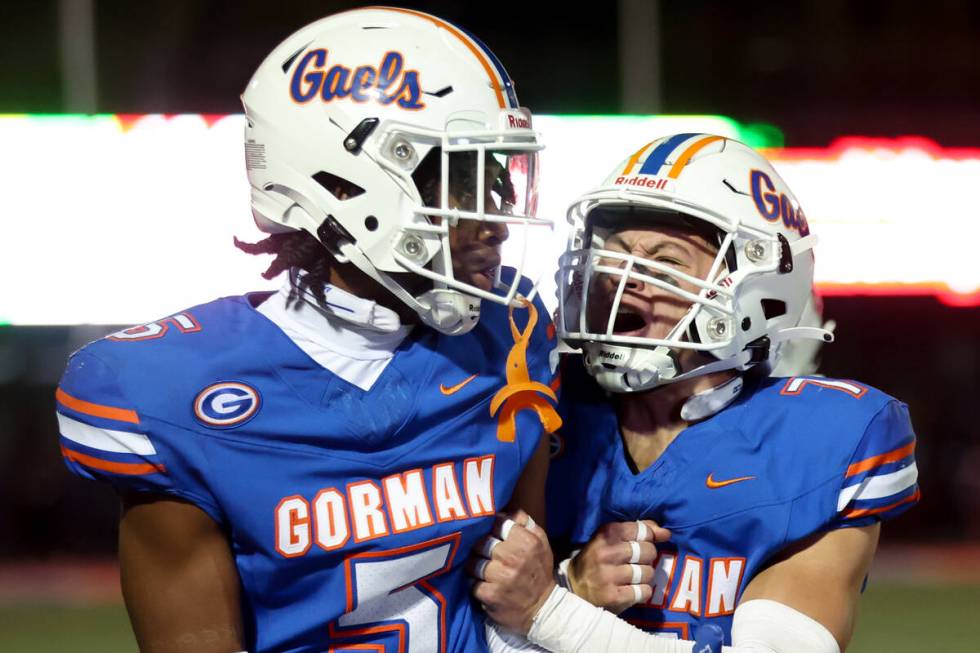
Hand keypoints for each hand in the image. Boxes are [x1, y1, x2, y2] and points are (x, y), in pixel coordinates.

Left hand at [470, 511, 554, 634]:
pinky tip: (481, 584)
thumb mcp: (540, 544)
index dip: (490, 528)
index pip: (496, 523)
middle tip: (482, 552)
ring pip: (473, 561)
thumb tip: (507, 511)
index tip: (489, 534)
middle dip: (480, 547)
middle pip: (482, 541)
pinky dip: (474, 583)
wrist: (542, 609)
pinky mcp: (490, 594)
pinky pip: (471, 581)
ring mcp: (501, 576)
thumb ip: (525, 523)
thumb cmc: (538, 572)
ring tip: (481, 568)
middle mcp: (513, 557)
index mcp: (527, 541)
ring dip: (475, 565)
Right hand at [567, 519, 670, 613]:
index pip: (642, 530)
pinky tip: (630, 590)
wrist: (573, 587)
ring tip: (631, 577)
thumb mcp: (610, 539)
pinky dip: (642, 592)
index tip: (646, 542)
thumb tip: (666, 532)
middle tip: (635, 562)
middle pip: (648, 551)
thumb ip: (637, 531)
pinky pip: (644, 592)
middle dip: (647, 557)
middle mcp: (607, 553)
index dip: (649, 537)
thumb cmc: (596, 559)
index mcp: (606, 534)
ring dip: (644, 576)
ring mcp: (610, 576)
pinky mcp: (614, 597)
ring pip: (648, 573)